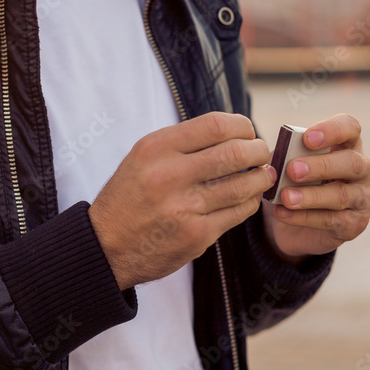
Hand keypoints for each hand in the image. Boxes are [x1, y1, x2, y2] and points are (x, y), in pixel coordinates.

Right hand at [88, 111, 275, 289]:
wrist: (106, 245)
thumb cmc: (131, 195)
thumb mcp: (144, 156)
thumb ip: (183, 142)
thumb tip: (235, 132)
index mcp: (156, 148)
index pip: (216, 125)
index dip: (242, 126)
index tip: (247, 132)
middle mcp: (169, 175)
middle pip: (235, 152)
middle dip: (259, 151)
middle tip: (262, 153)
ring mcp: (184, 208)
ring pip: (243, 185)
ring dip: (260, 178)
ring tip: (262, 175)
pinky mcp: (196, 236)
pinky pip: (238, 212)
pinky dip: (250, 201)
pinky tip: (247, 197)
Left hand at [262, 113, 369, 261]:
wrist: (292, 223)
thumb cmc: (294, 182)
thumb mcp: (287, 165)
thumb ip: (286, 156)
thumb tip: (279, 156)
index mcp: (347, 144)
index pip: (350, 127)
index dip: (332, 130)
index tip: (307, 138)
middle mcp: (362, 169)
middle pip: (352, 163)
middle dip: (321, 166)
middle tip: (292, 170)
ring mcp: (362, 198)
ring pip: (341, 195)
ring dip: (310, 196)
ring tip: (285, 197)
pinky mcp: (354, 224)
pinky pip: (332, 220)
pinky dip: (304, 217)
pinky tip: (283, 213)